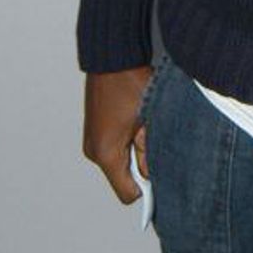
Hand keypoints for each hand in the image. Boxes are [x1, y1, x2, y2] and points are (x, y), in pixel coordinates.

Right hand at [83, 66, 151, 203]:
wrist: (112, 59)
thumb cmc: (130, 84)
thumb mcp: (150, 121)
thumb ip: (153, 153)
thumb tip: (157, 174)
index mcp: (106, 153)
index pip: (128, 194)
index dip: (147, 188)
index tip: (160, 173)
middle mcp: (94, 152)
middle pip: (125, 178)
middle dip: (142, 164)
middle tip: (149, 137)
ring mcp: (92, 142)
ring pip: (121, 163)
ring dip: (135, 151)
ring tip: (141, 125)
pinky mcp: (95, 133)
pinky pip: (115, 149)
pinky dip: (127, 142)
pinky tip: (135, 121)